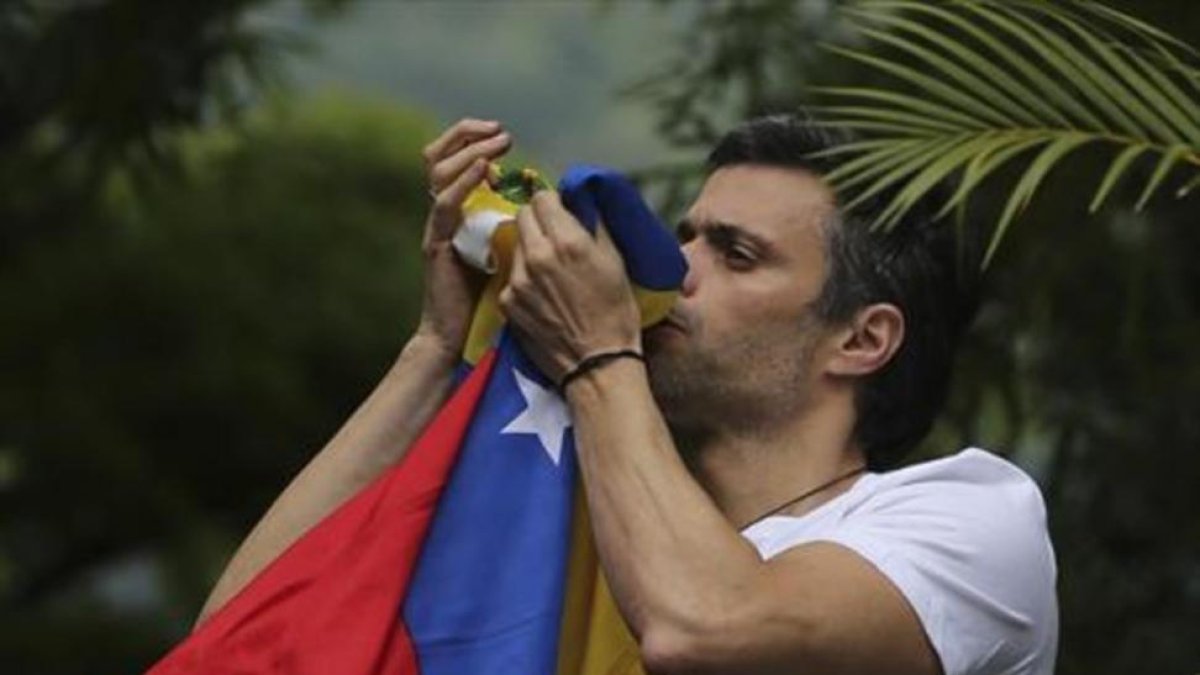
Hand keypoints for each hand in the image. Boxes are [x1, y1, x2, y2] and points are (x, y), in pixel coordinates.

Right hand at [413, 118, 512, 359]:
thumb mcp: (510, 250)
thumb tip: (548, 201)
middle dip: (468, 136)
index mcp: (461, 211)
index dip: (475, 141)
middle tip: (500, 133)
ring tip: (497, 145)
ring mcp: (438, 226)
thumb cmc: (491, 300)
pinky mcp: (437, 243)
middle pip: (438, 157)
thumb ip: (518, 224)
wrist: (459, 337)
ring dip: (470, 152)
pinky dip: (464, 182)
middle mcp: (444, 213)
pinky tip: (484, 171)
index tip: (505, 137)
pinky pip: (446, 204)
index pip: (456, 161)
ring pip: (439, 172)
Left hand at [499, 191, 641, 383]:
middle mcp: (537, 256)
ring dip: (529, 248)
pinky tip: (541, 293)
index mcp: (567, 242)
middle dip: (537, 220)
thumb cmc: (615, 313)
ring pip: (515, 245)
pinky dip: (523, 278)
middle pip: (522, 216)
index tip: (561, 213)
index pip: (542, 197)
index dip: (553, 203)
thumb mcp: (616, 261)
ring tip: (549, 268)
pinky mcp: (507, 303)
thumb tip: (584, 200)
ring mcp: (517, 281)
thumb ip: (596, 224)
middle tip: (554, 236)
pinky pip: (511, 276)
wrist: (597, 364)